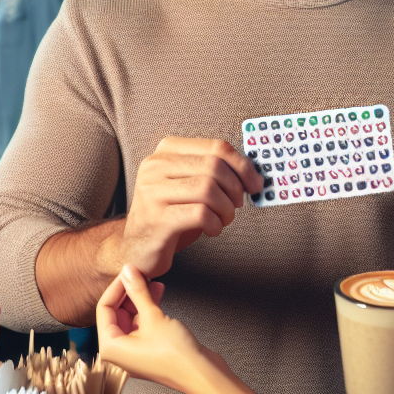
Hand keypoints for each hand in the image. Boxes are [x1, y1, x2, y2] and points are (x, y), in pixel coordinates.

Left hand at [95, 264, 221, 393]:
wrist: (202, 374)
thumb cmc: (177, 357)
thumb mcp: (153, 316)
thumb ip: (138, 291)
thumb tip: (128, 272)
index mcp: (110, 348)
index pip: (104, 309)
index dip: (117, 287)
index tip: (128, 271)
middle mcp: (119, 352)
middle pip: (116, 313)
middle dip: (129, 292)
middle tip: (139, 273)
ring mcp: (134, 352)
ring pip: (131, 317)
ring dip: (141, 299)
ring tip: (151, 281)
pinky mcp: (149, 350)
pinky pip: (143, 324)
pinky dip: (148, 310)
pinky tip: (157, 294)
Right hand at [103, 137, 264, 278]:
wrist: (137, 246)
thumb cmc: (172, 214)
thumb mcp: (190, 185)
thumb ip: (214, 172)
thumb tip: (254, 174)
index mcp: (167, 150)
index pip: (216, 147)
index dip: (243, 166)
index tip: (255, 184)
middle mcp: (156, 165)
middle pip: (214, 166)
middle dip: (235, 189)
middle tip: (236, 206)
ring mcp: (152, 191)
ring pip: (208, 189)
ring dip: (226, 209)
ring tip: (223, 219)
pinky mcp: (157, 218)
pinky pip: (201, 214)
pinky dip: (216, 223)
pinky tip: (212, 229)